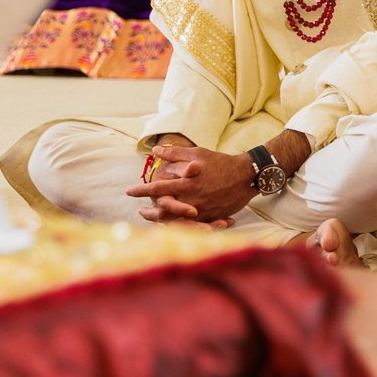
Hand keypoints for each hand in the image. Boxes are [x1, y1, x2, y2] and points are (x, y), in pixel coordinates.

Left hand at [126, 145, 258, 223]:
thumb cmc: (221, 162)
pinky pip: (191, 226)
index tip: (129, 191)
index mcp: (187, 183)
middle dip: (148, 212)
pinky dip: (178, 226)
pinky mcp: (210, 218)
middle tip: (139, 211)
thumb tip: (156, 150)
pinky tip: (170, 224)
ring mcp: (202, 211)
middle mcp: (192, 199)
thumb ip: (176, 153)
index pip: (158, 188)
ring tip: (152, 218)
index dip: (141, 190)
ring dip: (160, 220)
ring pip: (175, 221)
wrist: (246, 176)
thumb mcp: (198, 153)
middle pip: (163, 210)